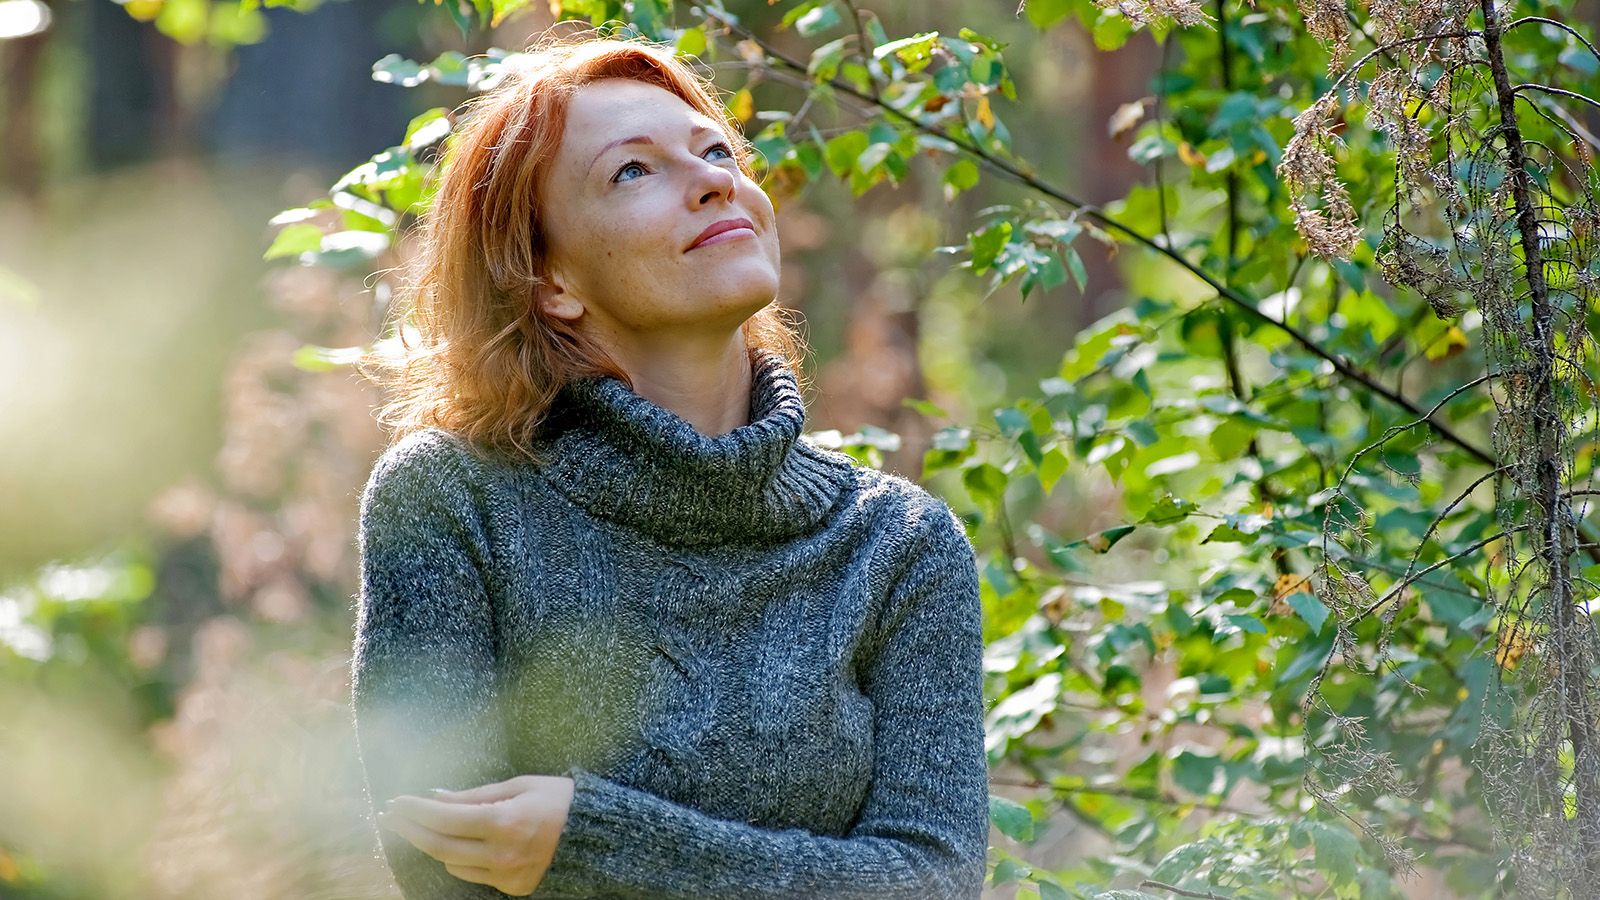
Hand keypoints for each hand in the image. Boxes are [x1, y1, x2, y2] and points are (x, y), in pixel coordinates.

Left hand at [378, 774, 574, 895]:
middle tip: (391, 816)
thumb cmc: (559, 800)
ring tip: (429, 825)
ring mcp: (508, 875)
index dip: (415, 809)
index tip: (396, 801)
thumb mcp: (518, 786)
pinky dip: (461, 858)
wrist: (596, 834)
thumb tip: (435, 796)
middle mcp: (503, 854)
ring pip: (453, 864)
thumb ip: (474, 795)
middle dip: (410, 830)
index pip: (445, 817)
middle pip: (440, 846)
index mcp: (505, 822)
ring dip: (435, 843)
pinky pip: (473, 874)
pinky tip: (461, 843)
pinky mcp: (512, 888)